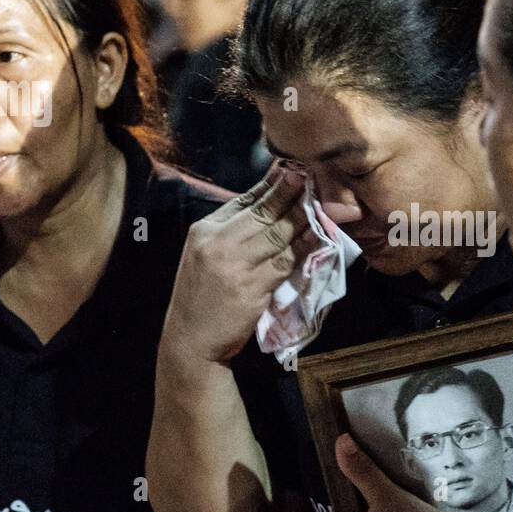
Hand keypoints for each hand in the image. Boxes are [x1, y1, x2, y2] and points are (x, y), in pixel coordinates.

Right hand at [162, 163, 316, 364]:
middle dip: (291, 192)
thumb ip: (232, 233)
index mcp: (205, 230)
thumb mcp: (205, 256)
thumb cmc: (202, 299)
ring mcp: (233, 264)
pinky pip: (285, 261)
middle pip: (264, 212)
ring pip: (278, 233)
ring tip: (322, 205)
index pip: (245, 200)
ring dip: (303, 218)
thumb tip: (267, 207)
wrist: (190, 341)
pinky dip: (304, 248)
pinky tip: (318, 238)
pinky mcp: (250, 287)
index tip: (293, 170)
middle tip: (313, 175)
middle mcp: (217, 242)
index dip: (272, 184)